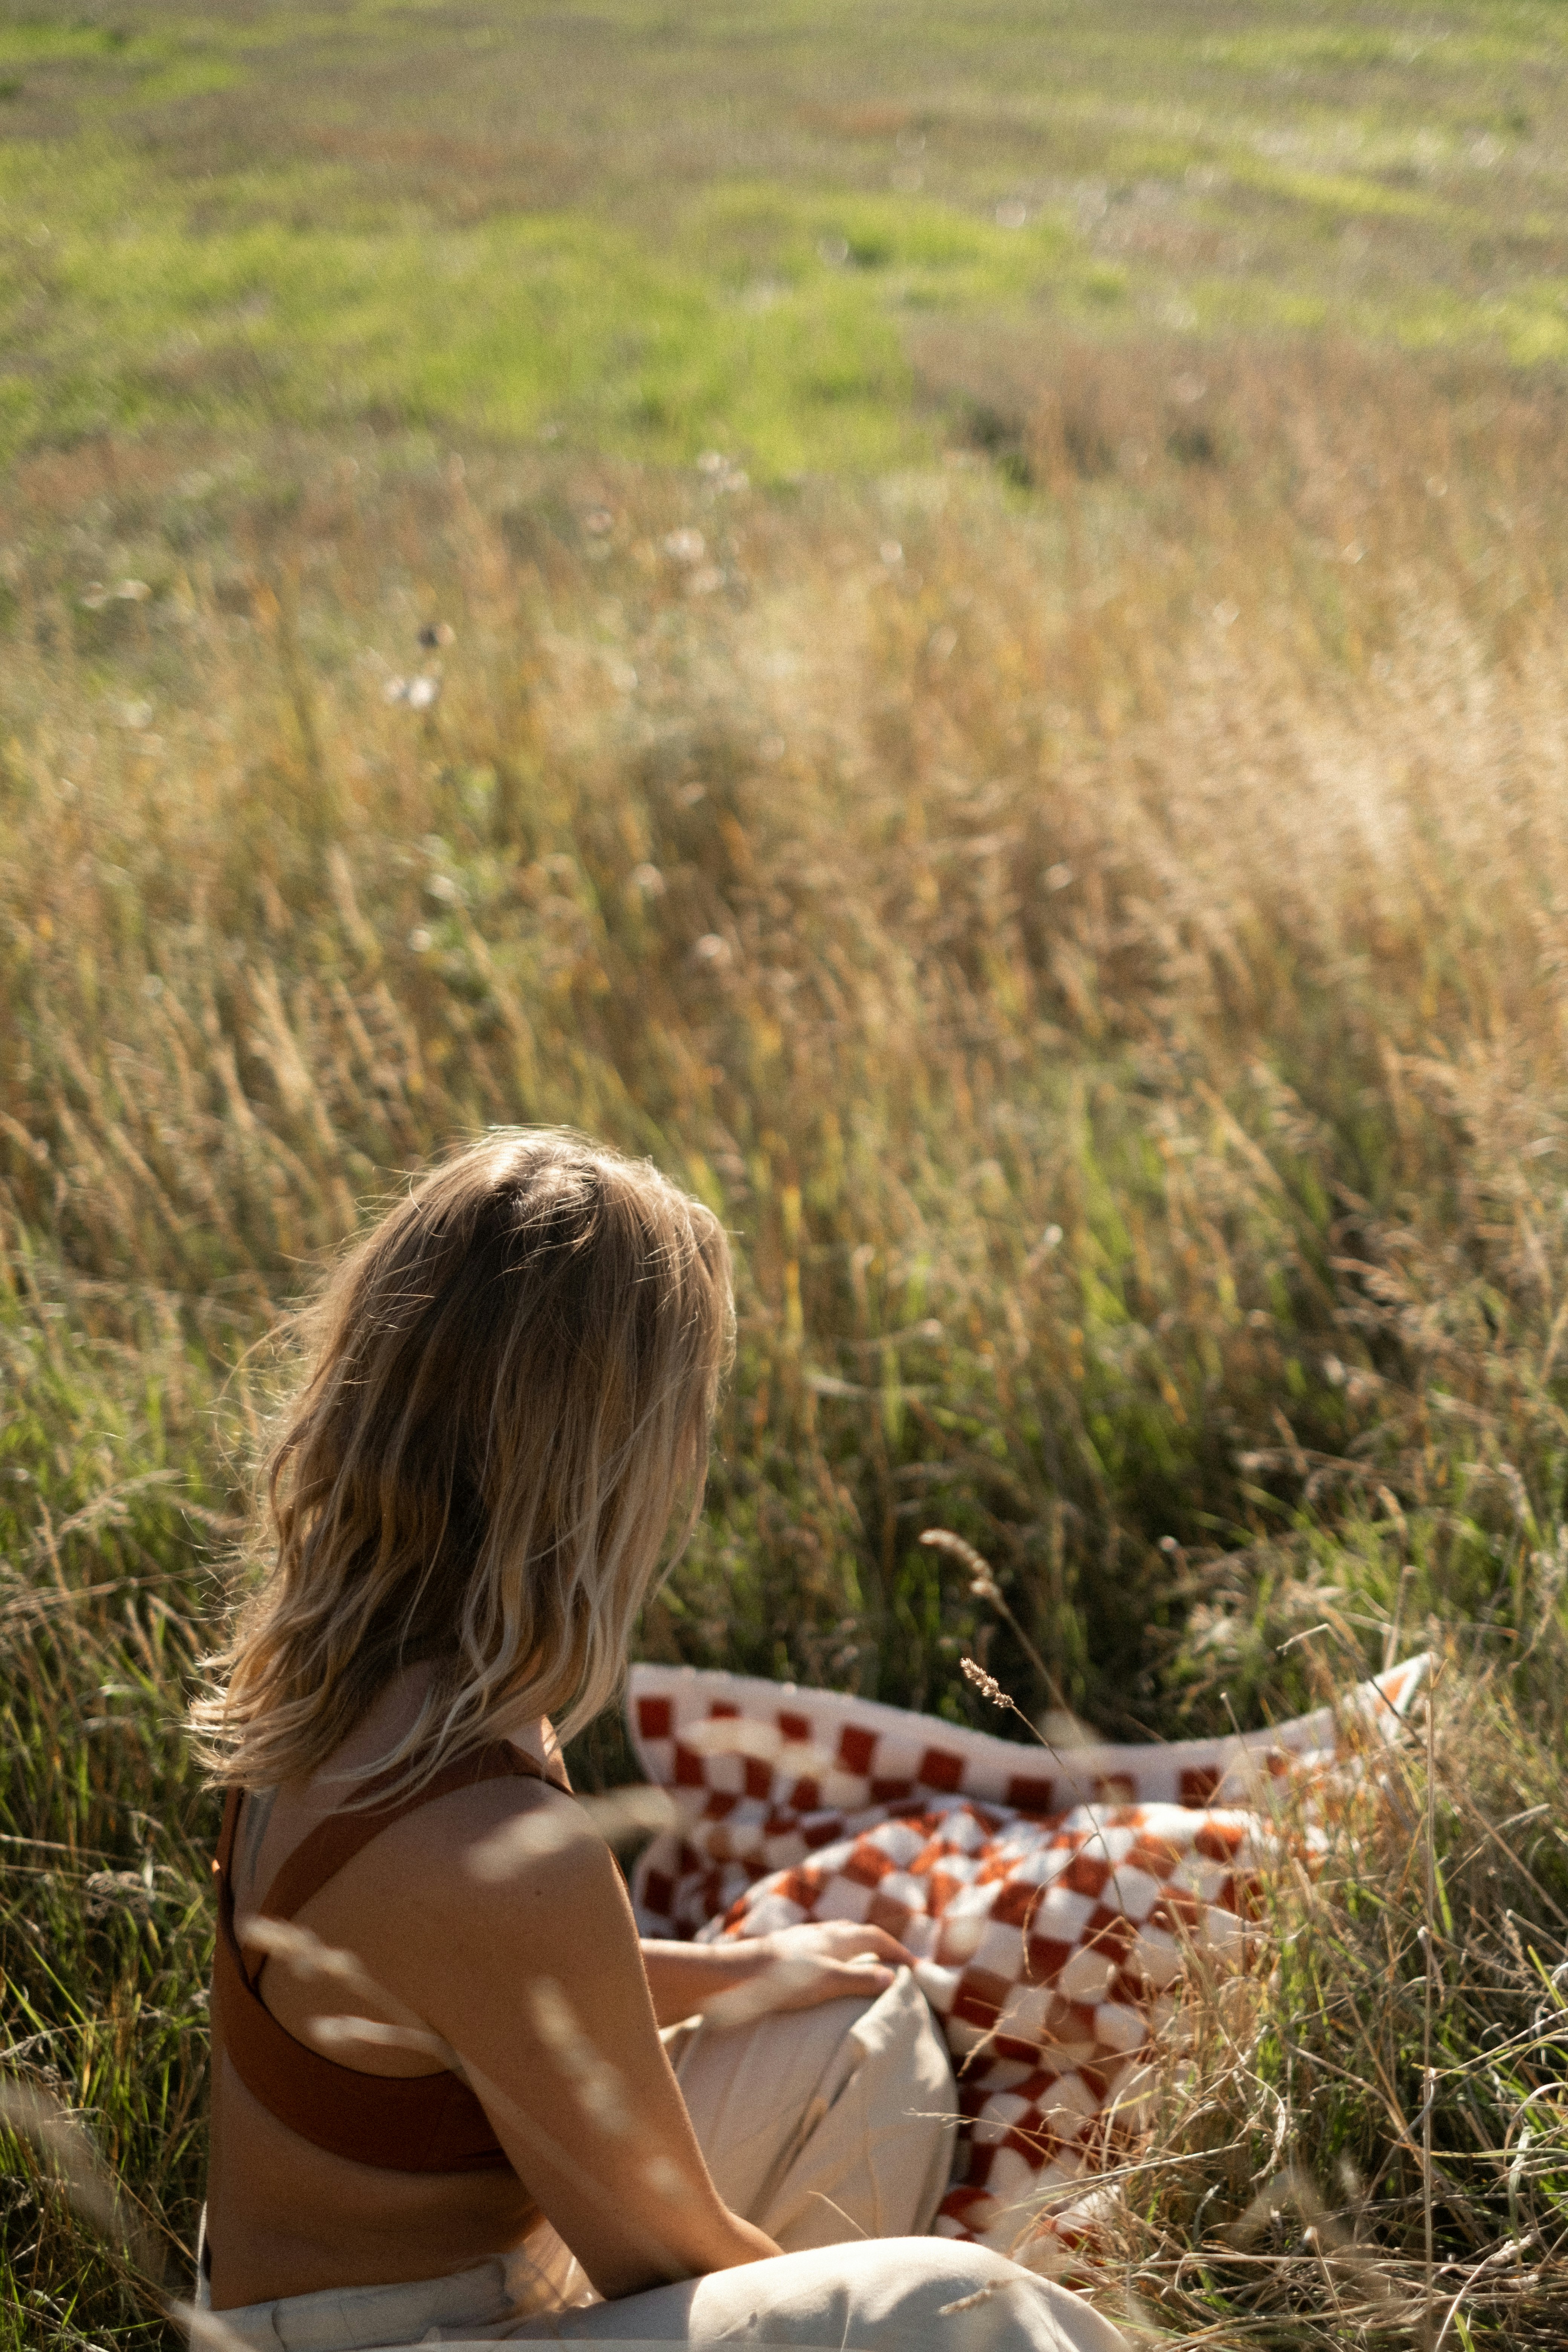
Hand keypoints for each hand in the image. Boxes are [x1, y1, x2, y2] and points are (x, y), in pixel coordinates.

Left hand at [736, 1921, 917, 2013]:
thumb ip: (858, 1980)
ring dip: (856, 1946)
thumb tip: (890, 1977)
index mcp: (837, 1938)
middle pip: (858, 1931)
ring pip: (837, 1935)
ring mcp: (802, 1938)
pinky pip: (820, 1944)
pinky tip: (824, 1966)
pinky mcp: (786, 1948)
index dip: (897, 1951)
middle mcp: (822, 1932)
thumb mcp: (826, 1983)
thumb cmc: (782, 1980)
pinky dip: (835, 1952)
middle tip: (893, 1962)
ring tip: (862, 1962)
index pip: (876, 1937)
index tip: (914, 1966)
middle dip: (879, 1944)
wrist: (735, 1972)